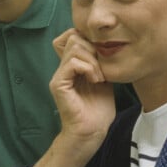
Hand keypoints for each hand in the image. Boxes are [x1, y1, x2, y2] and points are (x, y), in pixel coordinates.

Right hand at [50, 29, 115, 153]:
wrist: (92, 131)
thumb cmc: (99, 109)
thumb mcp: (104, 78)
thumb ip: (101, 62)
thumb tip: (107, 45)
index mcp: (72, 65)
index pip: (73, 35)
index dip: (89, 39)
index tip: (103, 56)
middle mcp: (63, 68)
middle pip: (74, 37)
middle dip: (93, 48)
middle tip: (102, 68)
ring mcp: (59, 75)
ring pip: (74, 47)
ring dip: (93, 60)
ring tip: (99, 77)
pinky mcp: (58, 84)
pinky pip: (72, 63)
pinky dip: (88, 68)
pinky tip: (96, 80)